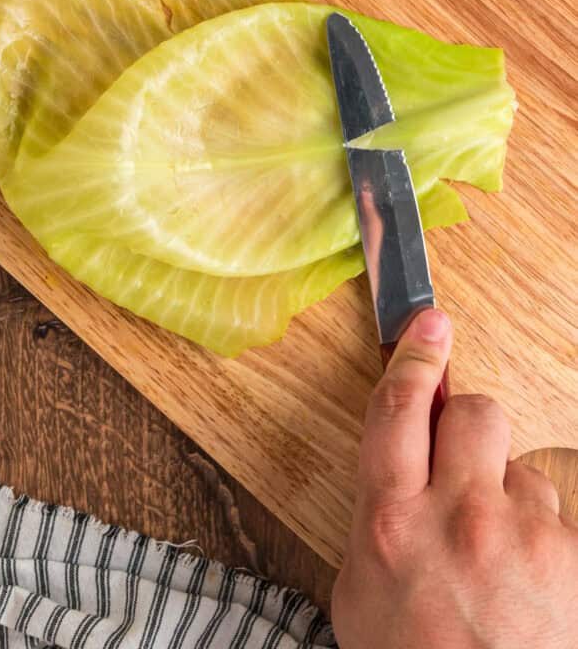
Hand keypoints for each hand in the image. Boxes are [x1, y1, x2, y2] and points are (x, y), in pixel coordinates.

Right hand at [332, 309, 577, 647]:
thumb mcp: (361, 593)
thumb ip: (375, 518)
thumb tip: (398, 474)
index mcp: (391, 520)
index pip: (400, 409)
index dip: (414, 357)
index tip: (428, 323)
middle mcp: (459, 515)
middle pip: (474, 413)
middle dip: (467, 424)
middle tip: (461, 463)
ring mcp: (523, 535)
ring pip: (521, 471)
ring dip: (507, 498)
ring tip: (496, 559)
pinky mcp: (572, 557)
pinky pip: (556, 519)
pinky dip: (541, 541)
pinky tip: (527, 585)